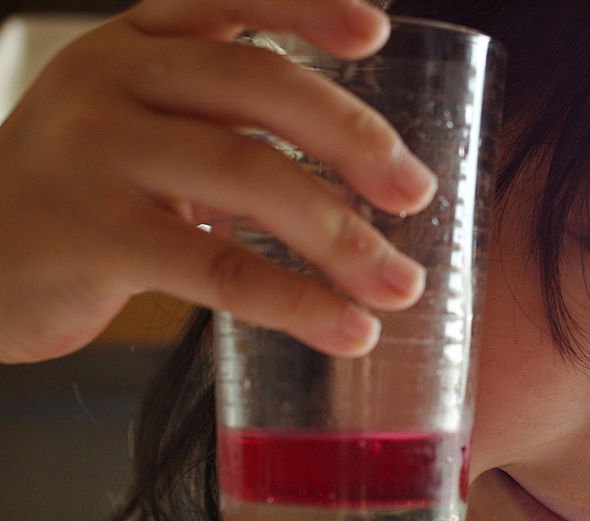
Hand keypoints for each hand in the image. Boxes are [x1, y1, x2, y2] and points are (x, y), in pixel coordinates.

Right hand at [0, 0, 436, 363]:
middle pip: (257, 85)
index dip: (304, 10)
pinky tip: (345, 328)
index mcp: (136, 44)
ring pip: (247, 175)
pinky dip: (294, 299)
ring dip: (341, 236)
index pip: (227, 0)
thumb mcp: (138, 128)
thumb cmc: (82, 195)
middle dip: (353, 139)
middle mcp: (113, 80)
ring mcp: (96, 152)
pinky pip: (215, 265)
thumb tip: (357, 177)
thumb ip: (222, 126)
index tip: (376, 34)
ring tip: (400, 284)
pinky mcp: (92, 235)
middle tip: (416, 193)